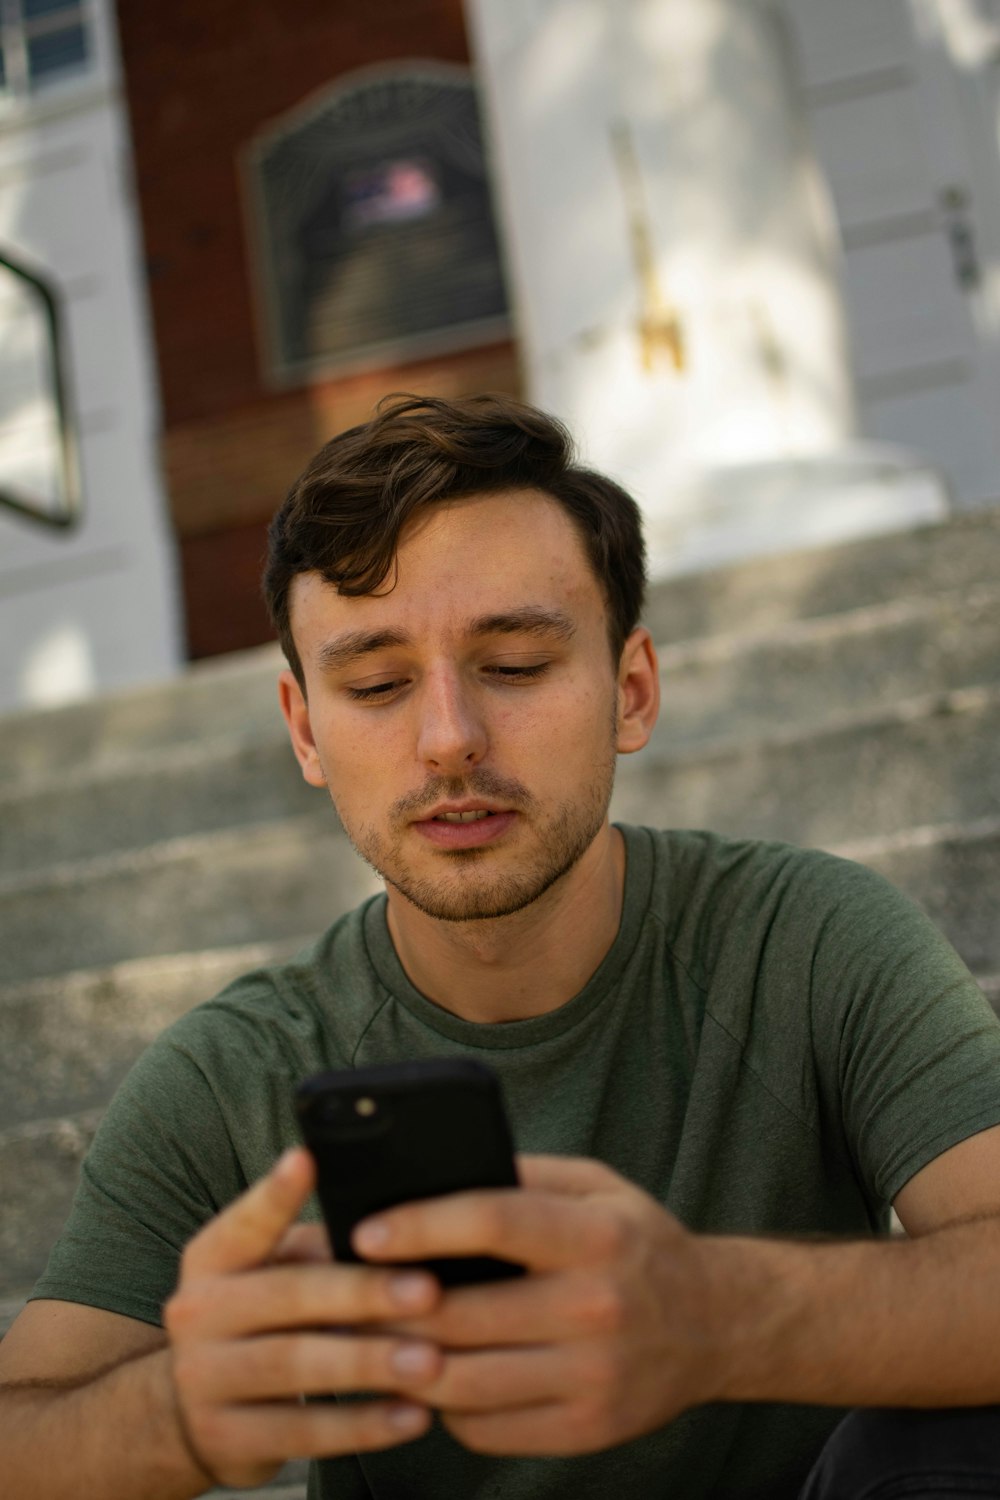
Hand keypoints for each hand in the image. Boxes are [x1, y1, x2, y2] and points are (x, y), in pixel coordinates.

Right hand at [163, 1148, 444, 1489]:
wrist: (191, 1412)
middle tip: (428, 1291)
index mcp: (213, 1258)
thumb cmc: (262, 1319)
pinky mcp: (226, 1438)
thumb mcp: (271, 1273)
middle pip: (287, 1296)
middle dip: (363, 1293)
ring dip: (369, 1364)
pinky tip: (410, 1416)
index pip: (245, 1220)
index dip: (275, 1193)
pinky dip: (362, 1426)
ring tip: (431, 1361)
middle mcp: (198, 1311)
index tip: (308, 1159)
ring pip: (295, 1367)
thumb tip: (400, 1226)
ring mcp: (204, 1378)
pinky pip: (302, 1433)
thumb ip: (318, 1248)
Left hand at [352, 1155, 718, 1457]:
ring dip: (402, 1361)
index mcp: (597, 1235)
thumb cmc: (636, 1242)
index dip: (421, 1225)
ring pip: (462, 1381)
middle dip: (389, 1305)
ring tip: (368, 1338)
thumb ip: (522, 1177)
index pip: (493, 1222)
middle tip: (342, 1294)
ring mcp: (591, 1377)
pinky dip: (445, 1404)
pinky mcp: (584, 1430)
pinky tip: (430, 1375)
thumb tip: (434, 1173)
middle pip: (462, 1313)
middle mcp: (597, 1307)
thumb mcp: (595, 1186)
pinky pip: (485, 1426)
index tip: (366, 1231)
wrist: (714, 1325)